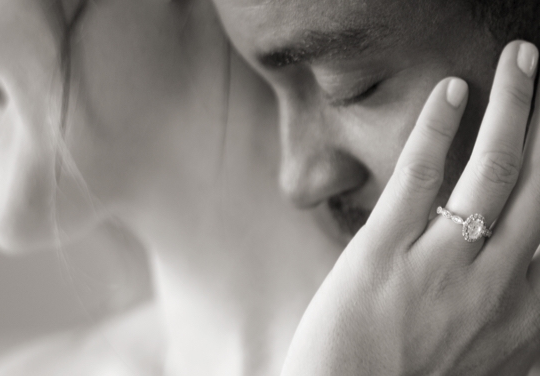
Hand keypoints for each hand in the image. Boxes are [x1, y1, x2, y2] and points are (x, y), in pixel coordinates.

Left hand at [281, 40, 539, 374]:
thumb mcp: (492, 361)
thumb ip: (520, 322)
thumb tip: (534, 282)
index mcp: (528, 311)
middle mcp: (497, 282)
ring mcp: (441, 264)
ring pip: (493, 170)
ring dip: (515, 104)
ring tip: (521, 58)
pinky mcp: (382, 252)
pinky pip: (419, 178)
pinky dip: (439, 127)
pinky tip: (452, 90)